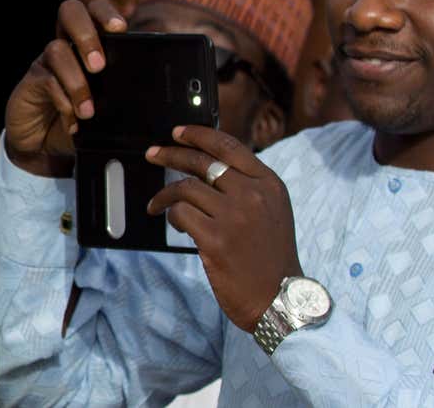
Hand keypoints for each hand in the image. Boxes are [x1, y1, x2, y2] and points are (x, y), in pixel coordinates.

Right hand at [3, 0, 127, 176]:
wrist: (47, 146)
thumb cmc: (84, 121)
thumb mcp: (109, 107)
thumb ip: (123, 92)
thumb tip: (152, 91)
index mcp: (92, 43)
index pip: (96, 10)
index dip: (105, 12)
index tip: (120, 29)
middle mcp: (68, 44)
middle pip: (70, 11)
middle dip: (86, 35)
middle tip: (99, 66)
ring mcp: (47, 60)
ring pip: (58, 49)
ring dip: (77, 82)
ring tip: (88, 111)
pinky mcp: (31, 79)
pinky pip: (46, 79)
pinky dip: (63, 101)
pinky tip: (73, 122)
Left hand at [146, 125, 301, 330]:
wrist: (281, 299)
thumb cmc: (270, 258)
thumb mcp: (271, 212)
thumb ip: (246, 187)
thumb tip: (206, 166)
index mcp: (270, 185)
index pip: (230, 146)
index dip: (199, 135)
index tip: (178, 132)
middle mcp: (254, 195)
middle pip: (203, 162)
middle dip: (171, 154)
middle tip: (152, 154)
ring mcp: (235, 216)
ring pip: (185, 187)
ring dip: (165, 194)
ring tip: (157, 204)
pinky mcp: (215, 238)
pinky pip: (180, 213)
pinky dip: (171, 216)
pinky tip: (175, 225)